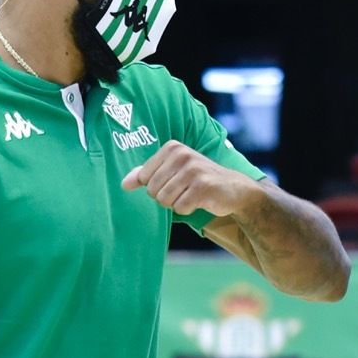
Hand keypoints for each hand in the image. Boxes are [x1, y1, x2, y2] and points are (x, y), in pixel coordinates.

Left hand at [121, 141, 259, 218]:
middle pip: (153, 190)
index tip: (173, 182)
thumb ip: (146, 175)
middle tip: (184, 191)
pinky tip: (200, 201)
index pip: (144, 177)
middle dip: (166, 197)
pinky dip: (188, 209)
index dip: (155, 187)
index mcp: (172, 148)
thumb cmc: (199, 180)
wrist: (234, 188)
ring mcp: (193, 170)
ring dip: (177, 204)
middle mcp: (182, 155)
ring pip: (165, 200)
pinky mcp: (203, 187)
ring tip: (191, 195)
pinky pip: (180, 208)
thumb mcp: (172, 172)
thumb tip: (124, 184)